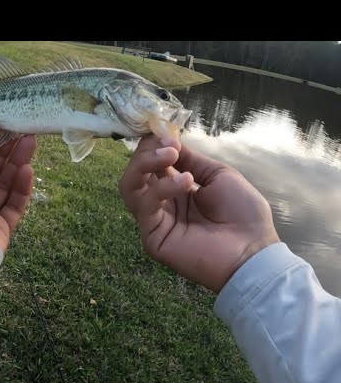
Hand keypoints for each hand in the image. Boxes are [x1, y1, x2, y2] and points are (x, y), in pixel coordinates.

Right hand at [119, 134, 279, 291]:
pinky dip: (162, 187)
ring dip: (145, 164)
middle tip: (168, 143)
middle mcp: (160, 204)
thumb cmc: (243, 214)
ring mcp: (154, 221)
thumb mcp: (218, 175)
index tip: (166, 131)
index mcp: (175, 190)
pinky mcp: (152, 237)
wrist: (253, 251)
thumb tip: (168, 140)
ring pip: (129, 187)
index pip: (150, 164)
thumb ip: (190, 160)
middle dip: (146, 152)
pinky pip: (145, 206)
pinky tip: (186, 181)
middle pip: (134, 173)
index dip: (152, 145)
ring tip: (170, 154)